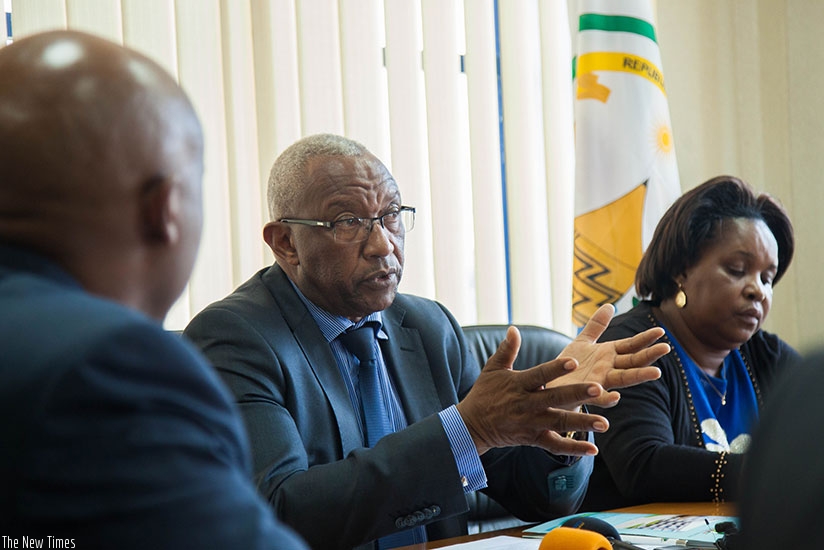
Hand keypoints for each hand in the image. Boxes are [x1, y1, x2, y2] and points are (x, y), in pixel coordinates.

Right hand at [457, 326, 608, 456]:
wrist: (472, 426)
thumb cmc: (484, 394)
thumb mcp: (493, 369)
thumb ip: (506, 350)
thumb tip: (514, 329)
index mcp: (518, 384)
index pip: (540, 375)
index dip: (557, 369)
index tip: (575, 361)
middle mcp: (527, 404)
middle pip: (555, 398)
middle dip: (577, 394)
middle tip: (599, 388)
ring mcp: (531, 423)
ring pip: (559, 423)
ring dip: (582, 423)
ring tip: (604, 423)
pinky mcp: (533, 438)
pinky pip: (555, 445)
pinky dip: (573, 448)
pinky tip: (593, 449)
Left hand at [546, 303, 667, 406]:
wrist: (553, 387)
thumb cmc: (570, 366)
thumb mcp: (583, 342)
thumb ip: (597, 326)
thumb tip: (610, 305)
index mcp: (608, 355)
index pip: (631, 345)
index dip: (645, 339)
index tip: (661, 331)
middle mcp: (608, 369)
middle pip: (632, 362)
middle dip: (649, 355)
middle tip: (666, 348)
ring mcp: (599, 382)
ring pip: (623, 379)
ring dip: (639, 376)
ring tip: (656, 373)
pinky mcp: (586, 394)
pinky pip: (599, 398)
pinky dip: (608, 398)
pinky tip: (617, 397)